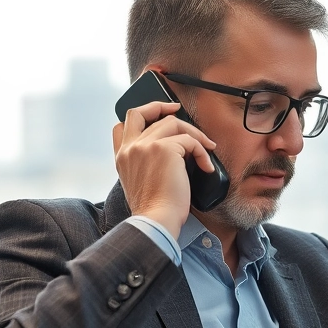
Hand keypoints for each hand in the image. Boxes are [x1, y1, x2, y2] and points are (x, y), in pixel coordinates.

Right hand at [112, 101, 216, 239]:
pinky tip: (207, 166)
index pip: (120, 126)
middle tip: (179, 110)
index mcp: (122, 158)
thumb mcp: (140, 183)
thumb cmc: (155, 210)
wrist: (156, 221)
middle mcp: (130, 149)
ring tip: (206, 148)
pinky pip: (190, 140)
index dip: (139, 116)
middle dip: (161, 105)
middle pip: (142, 112)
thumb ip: (145, 164)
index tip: (157, 117)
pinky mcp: (164, 149)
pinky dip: (203, 151)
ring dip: (194, 134)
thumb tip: (174, 150)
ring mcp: (145, 146)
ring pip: (172, 122)